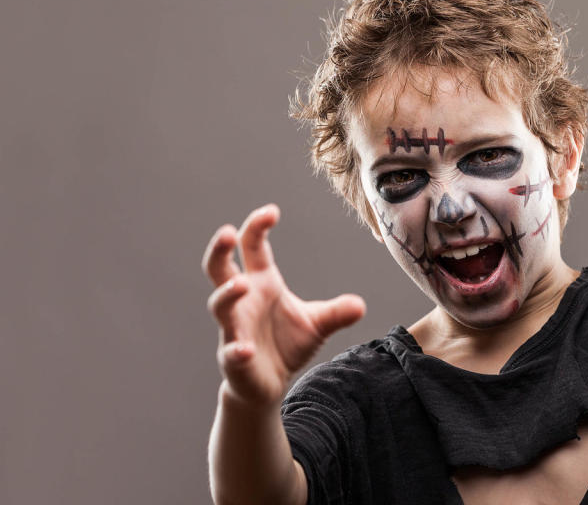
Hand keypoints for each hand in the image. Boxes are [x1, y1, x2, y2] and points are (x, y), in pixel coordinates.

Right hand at [202, 204, 365, 407]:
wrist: (268, 383)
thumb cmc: (286, 343)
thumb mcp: (317, 324)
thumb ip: (336, 312)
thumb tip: (361, 305)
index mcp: (262, 283)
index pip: (253, 248)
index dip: (256, 228)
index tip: (271, 211)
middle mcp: (243, 301)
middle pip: (219, 269)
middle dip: (219, 250)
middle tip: (226, 233)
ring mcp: (234, 328)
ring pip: (220, 305)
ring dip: (228, 294)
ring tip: (241, 284)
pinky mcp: (233, 357)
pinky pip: (231, 350)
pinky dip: (237, 349)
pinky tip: (246, 350)